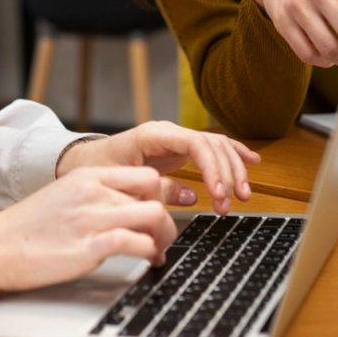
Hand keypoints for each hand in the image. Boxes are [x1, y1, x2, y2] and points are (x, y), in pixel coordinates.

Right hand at [0, 166, 178, 291]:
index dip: (163, 193)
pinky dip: (149, 253)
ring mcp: (92, 217)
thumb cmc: (28, 227)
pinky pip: (136, 242)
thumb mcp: (64, 195)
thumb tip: (128, 206)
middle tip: (162, 235)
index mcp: (87, 175)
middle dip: (168, 216)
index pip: (144, 173)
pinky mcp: (89, 246)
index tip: (167, 209)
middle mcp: (93, 191)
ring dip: (164, 237)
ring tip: (156, 251)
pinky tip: (146, 261)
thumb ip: (96, 195)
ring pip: (154, 215)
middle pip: (155, 191)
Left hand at [56, 121, 261, 214]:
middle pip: (212, 145)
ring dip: (233, 170)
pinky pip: (213, 148)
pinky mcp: (180, 150)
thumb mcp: (122, 183)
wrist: (84, 162)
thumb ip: (155, 190)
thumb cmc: (98, 171)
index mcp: (154, 135)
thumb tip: (191, 196)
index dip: (213, 169)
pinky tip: (253, 161)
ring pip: (217, 147)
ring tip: (241, 197)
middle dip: (227, 174)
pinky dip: (234, 153)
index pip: (196, 144)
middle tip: (229, 204)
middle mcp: (169, 133)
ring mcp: (176, 139)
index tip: (219, 195)